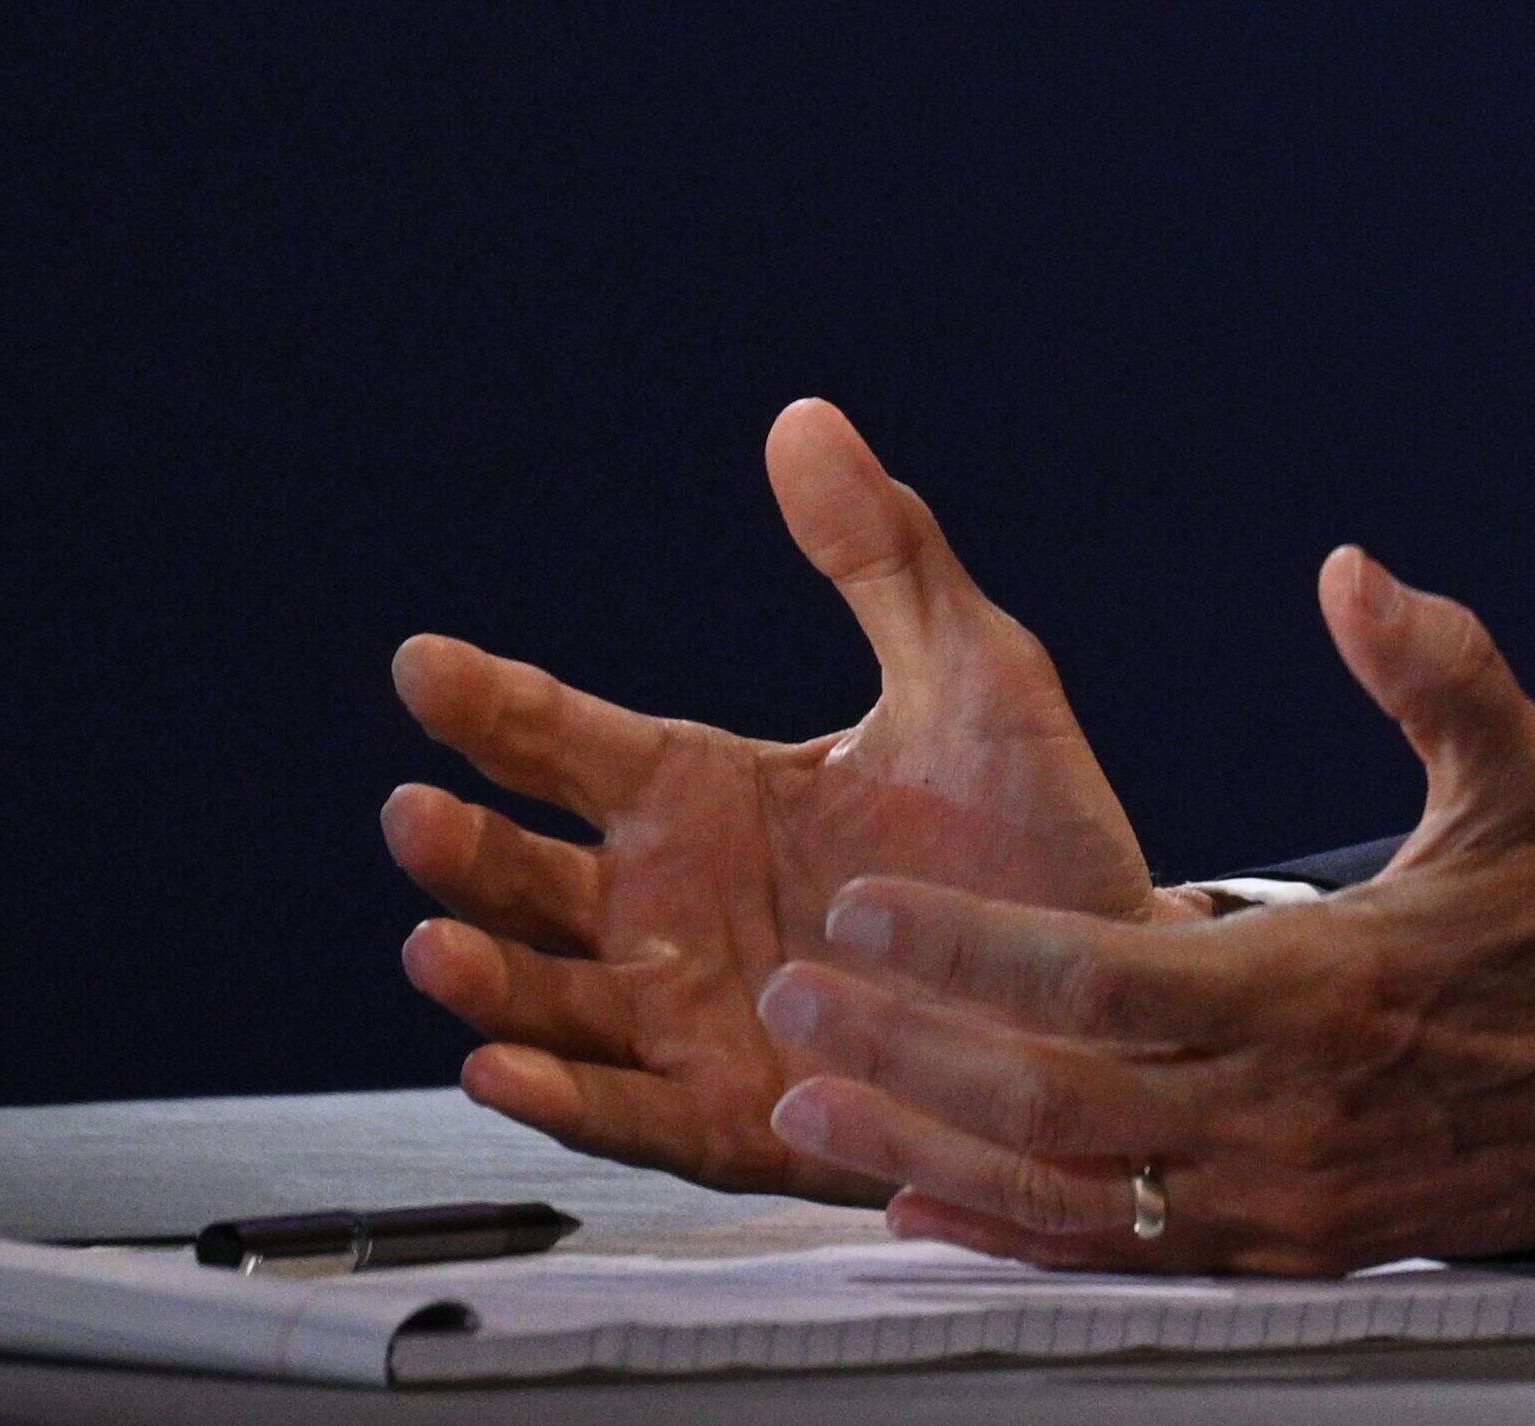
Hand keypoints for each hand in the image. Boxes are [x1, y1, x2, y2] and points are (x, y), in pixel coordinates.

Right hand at [385, 398, 1175, 1197]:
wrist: (1116, 986)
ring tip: (438, 943)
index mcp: (706, 793)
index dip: (490, 704)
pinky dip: (555, 1093)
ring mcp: (686, 1014)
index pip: (566, 740)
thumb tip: (806, 419)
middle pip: (528, 877)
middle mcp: (670, 905)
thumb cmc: (1035, 833)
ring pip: (548, 996)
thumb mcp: (972, 674)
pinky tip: (501, 1065)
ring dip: (486, 974)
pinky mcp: (726, 1115)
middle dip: (463, 850)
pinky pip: (620, 1109)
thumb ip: (883, 555)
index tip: (422, 664)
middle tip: (418, 814)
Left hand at [750, 546, 1534, 1267]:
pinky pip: (1120, 1256)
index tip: (860, 914)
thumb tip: (1349, 571)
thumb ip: (1434, 666)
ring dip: (922, 1154)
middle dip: (901, 1056)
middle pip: (1048, 1101)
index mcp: (1324, 990)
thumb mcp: (1531, 771)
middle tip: (783, 1008)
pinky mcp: (1295, 1250)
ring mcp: (1286, 1199)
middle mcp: (1287, 1112)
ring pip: (1065, 1194)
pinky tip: (920, 1209)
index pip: (1098, 982)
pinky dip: (1006, 1235)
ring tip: (805, 1113)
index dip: (964, 953)